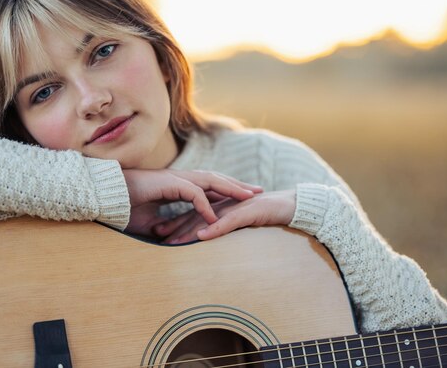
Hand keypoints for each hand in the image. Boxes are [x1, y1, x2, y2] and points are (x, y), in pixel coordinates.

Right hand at [122, 169, 262, 236]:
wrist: (106, 198)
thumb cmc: (125, 208)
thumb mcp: (151, 221)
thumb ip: (167, 225)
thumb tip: (176, 238)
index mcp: (177, 185)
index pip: (209, 185)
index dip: (227, 189)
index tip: (244, 196)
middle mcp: (179, 178)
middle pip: (216, 178)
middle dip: (237, 184)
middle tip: (258, 191)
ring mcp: (174, 179)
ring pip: (209, 181)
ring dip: (230, 188)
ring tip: (248, 197)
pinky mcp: (167, 184)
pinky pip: (192, 193)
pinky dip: (205, 204)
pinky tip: (215, 216)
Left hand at [155, 189, 295, 243]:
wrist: (291, 205)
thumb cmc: (267, 214)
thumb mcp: (241, 220)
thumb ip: (225, 224)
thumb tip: (207, 236)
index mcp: (221, 204)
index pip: (194, 213)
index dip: (175, 221)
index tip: (158, 231)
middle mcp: (224, 203)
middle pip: (194, 215)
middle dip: (174, 226)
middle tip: (156, 235)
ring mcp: (235, 207)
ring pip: (207, 219)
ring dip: (188, 231)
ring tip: (172, 243)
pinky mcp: (248, 212)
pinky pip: (229, 222)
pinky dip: (214, 228)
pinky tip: (202, 236)